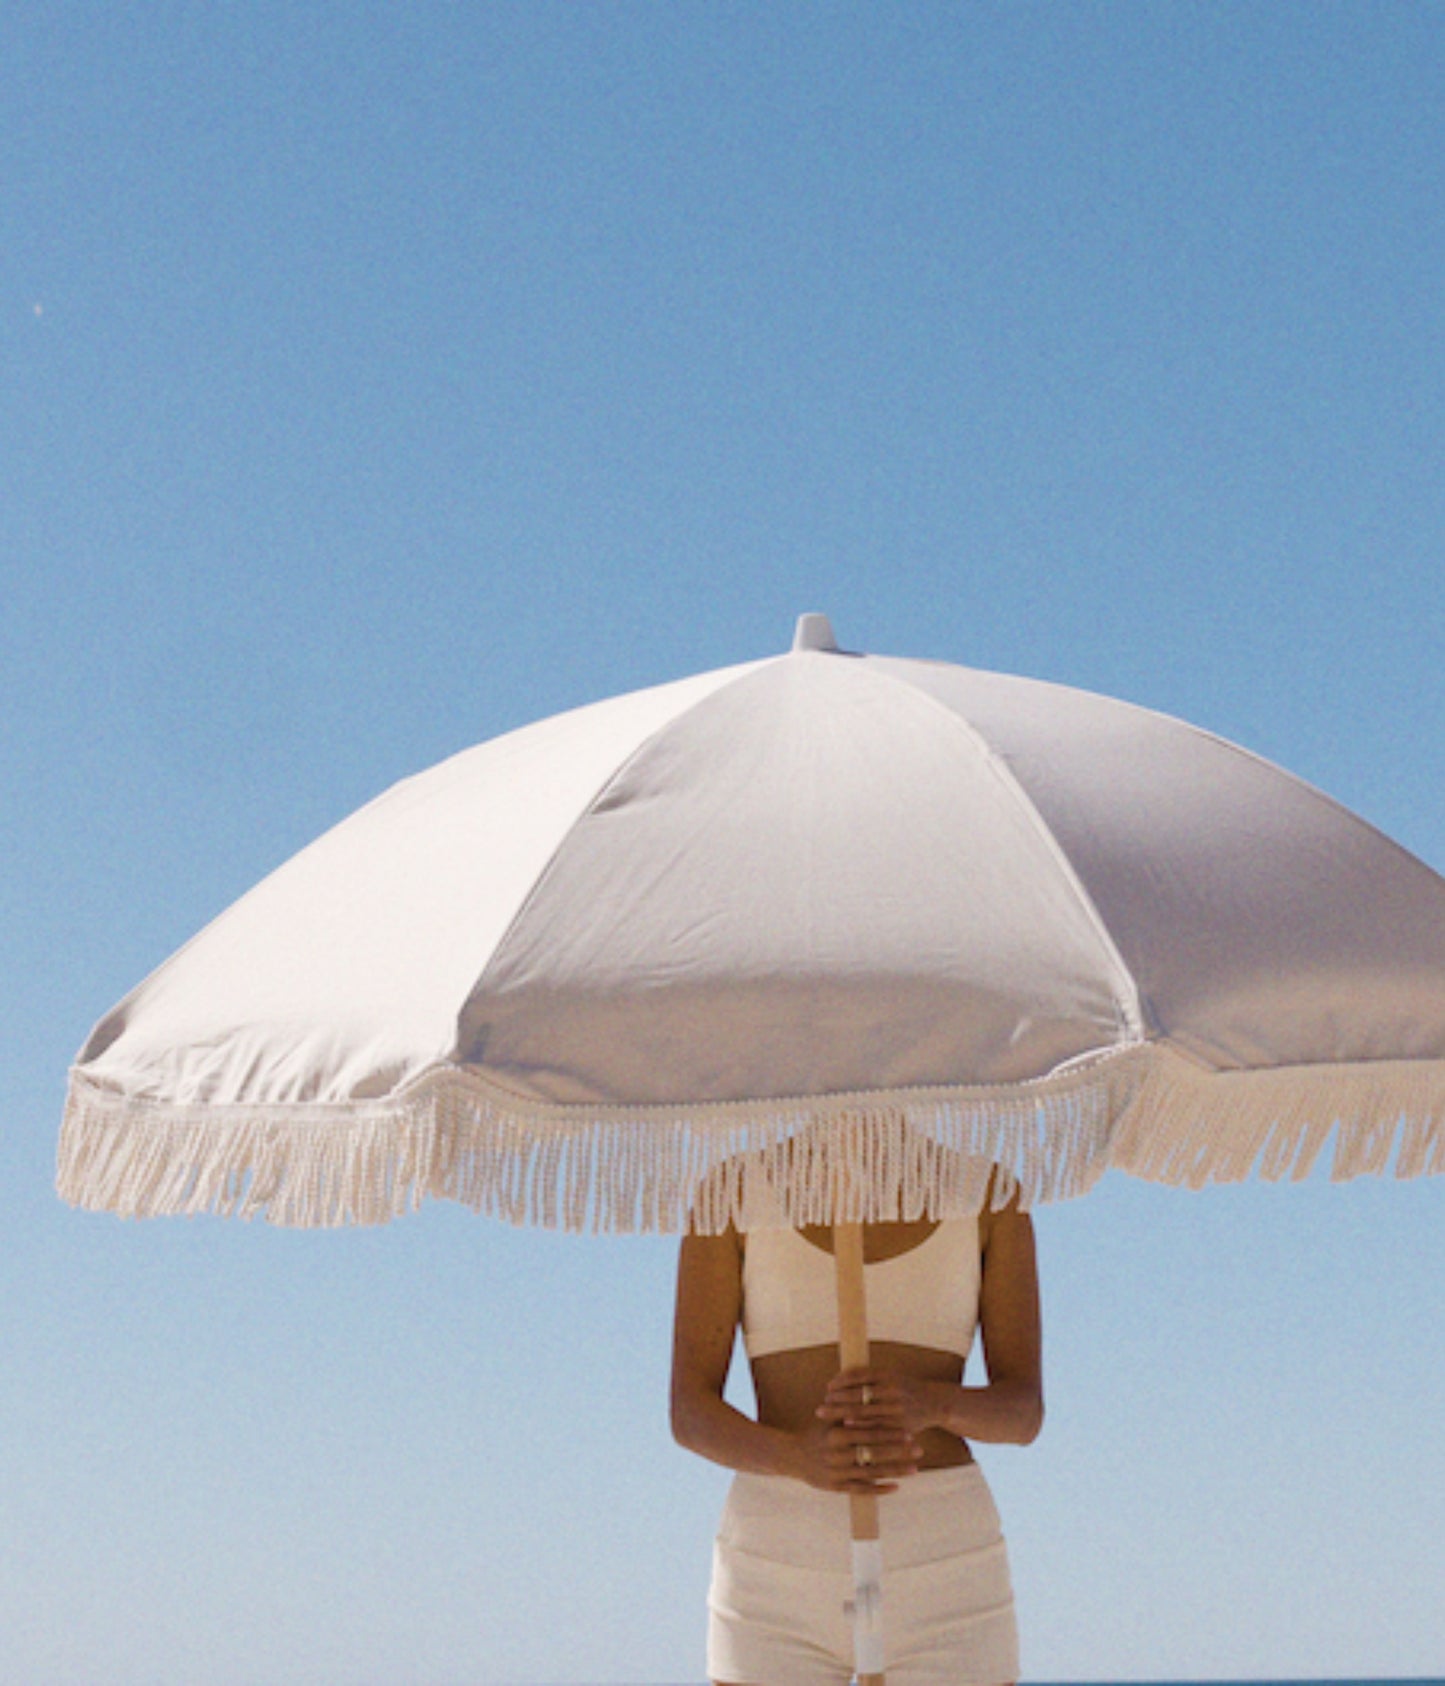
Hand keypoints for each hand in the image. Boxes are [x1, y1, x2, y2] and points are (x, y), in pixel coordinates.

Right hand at [793, 1367, 926, 1491]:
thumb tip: (871, 1396)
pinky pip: (861, 1490)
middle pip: (874, 1453)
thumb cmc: (815, 1434)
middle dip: (899, 1452)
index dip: (891, 1433)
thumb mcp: (829, 1420)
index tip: (910, 1432)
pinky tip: (896, 1487)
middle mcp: (837, 1454)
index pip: (869, 1433)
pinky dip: (879, 1489)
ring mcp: (837, 1472)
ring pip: (872, 1473)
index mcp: (836, 1434)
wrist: (791, 1456)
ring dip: (895, 1471)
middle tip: (920, 1450)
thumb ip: (848, 1412)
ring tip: (915, 1469)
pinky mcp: (836, 1488)